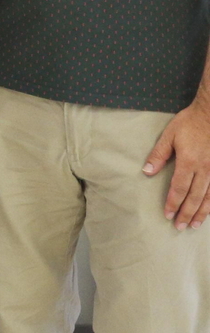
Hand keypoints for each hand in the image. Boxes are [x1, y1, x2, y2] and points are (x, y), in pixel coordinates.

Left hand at [144, 98, 209, 229]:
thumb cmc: (189, 123)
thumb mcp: (169, 135)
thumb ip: (158, 154)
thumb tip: (147, 171)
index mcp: (188, 162)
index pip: (179, 188)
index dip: (173, 203)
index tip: (168, 215)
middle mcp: (204, 169)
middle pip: (195, 197)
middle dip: (186, 213)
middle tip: (179, 227)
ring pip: (209, 197)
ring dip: (201, 213)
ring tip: (194, 225)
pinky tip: (209, 211)